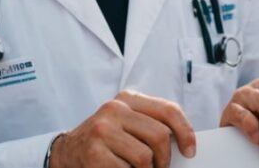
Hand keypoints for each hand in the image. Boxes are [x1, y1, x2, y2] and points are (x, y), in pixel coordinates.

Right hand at [49, 89, 195, 167]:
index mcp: (128, 99)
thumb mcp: (127, 123)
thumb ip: (150, 125)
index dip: (186, 132)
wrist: (68, 152)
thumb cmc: (106, 140)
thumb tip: (185, 143)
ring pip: (145, 158)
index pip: (168, 110)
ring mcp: (102, 130)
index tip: (190, 151)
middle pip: (160, 137)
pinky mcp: (94, 153)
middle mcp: (114, 109)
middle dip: (164, 160)